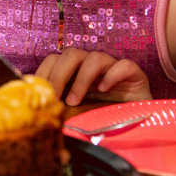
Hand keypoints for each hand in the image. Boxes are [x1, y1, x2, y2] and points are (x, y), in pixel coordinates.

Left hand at [34, 49, 152, 106]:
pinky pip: (123, 65)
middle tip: (54, 97)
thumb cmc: (102, 115)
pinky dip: (112, 75)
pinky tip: (104, 90)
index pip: (54, 59)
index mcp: (75, 70)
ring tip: (75, 101)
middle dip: (59, 75)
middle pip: (71, 54)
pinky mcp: (133, 73)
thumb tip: (38, 112)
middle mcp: (92, 65)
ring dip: (81, 79)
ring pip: (95, 58)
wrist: (138, 120)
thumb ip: (59, 107)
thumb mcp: (77, 112)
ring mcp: (113, 67)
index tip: (38, 92)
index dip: (44, 72)